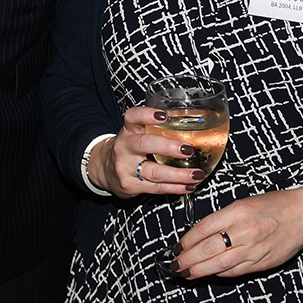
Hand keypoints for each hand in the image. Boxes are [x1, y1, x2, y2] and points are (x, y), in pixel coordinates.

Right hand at [86, 107, 205, 198]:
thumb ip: (156, 128)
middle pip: (144, 144)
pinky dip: (175, 188)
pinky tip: (188, 186)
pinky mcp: (131, 185)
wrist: (106, 169)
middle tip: (188, 149)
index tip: (163, 115)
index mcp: (128, 130)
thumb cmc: (129, 148)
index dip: (147, 115)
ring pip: (154, 172)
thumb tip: (190, 120)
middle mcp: (125, 147)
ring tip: (196, 174)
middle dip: (168, 147)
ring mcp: (126, 168)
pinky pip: (156, 188)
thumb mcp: (136, 133)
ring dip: (179, 174)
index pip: (133, 117)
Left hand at [172, 187, 302, 278]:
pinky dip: (221, 273)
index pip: (204, 228)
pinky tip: (211, 273)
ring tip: (187, 273)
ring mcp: (254, 249)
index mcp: (238, 211)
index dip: (187, 240)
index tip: (178, 247)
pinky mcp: (263, 262)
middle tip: (176, 265)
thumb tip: (201, 234)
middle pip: (209, 249)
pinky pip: (237, 271)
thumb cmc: (275, 205)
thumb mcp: (245, 203)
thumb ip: (224, 218)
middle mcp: (245, 231)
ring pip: (221, 264)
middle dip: (189, 259)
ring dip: (201, 270)